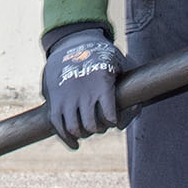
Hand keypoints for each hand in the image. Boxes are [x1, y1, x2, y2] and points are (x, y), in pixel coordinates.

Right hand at [41, 23, 122, 148]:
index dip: (114, 120)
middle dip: (99, 128)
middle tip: (101, 124)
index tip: (114, 119)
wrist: (72, 43)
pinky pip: (58, 127)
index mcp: (102, 83)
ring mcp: (67, 98)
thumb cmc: (102, 56)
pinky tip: (76, 144)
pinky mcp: (54, 102)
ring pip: (74, 128)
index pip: (109, 115)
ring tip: (88, 131)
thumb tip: (133, 112)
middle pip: (92, 125)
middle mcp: (83, 93)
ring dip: (84, 133)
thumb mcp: (122, 62)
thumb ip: (133, 86)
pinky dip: (67, 139)